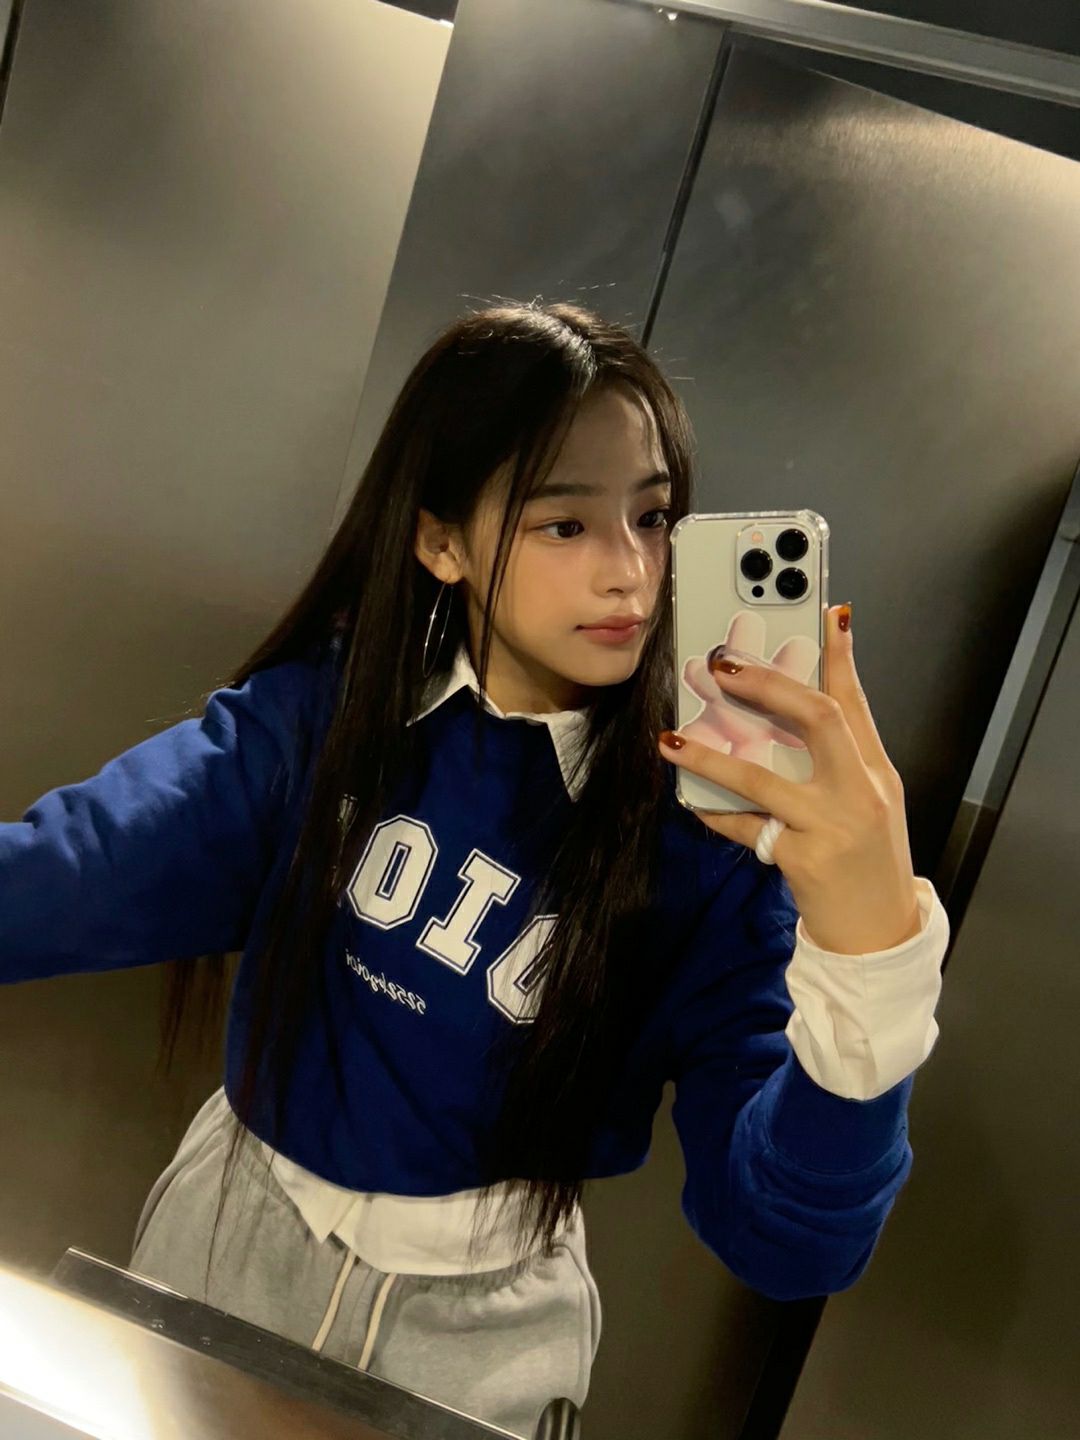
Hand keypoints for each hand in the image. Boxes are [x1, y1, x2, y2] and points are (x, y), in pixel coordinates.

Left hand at [659, 604, 921, 954]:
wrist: (880, 934)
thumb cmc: (869, 863)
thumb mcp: (870, 801)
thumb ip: (840, 758)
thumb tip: (795, 709)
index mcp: (876, 771)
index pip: (856, 701)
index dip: (842, 656)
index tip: (828, 614)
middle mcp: (860, 791)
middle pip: (816, 719)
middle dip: (767, 686)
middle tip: (724, 665)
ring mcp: (832, 826)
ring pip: (763, 779)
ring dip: (711, 756)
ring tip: (672, 740)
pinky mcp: (803, 861)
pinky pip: (745, 829)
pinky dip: (714, 813)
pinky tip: (688, 799)